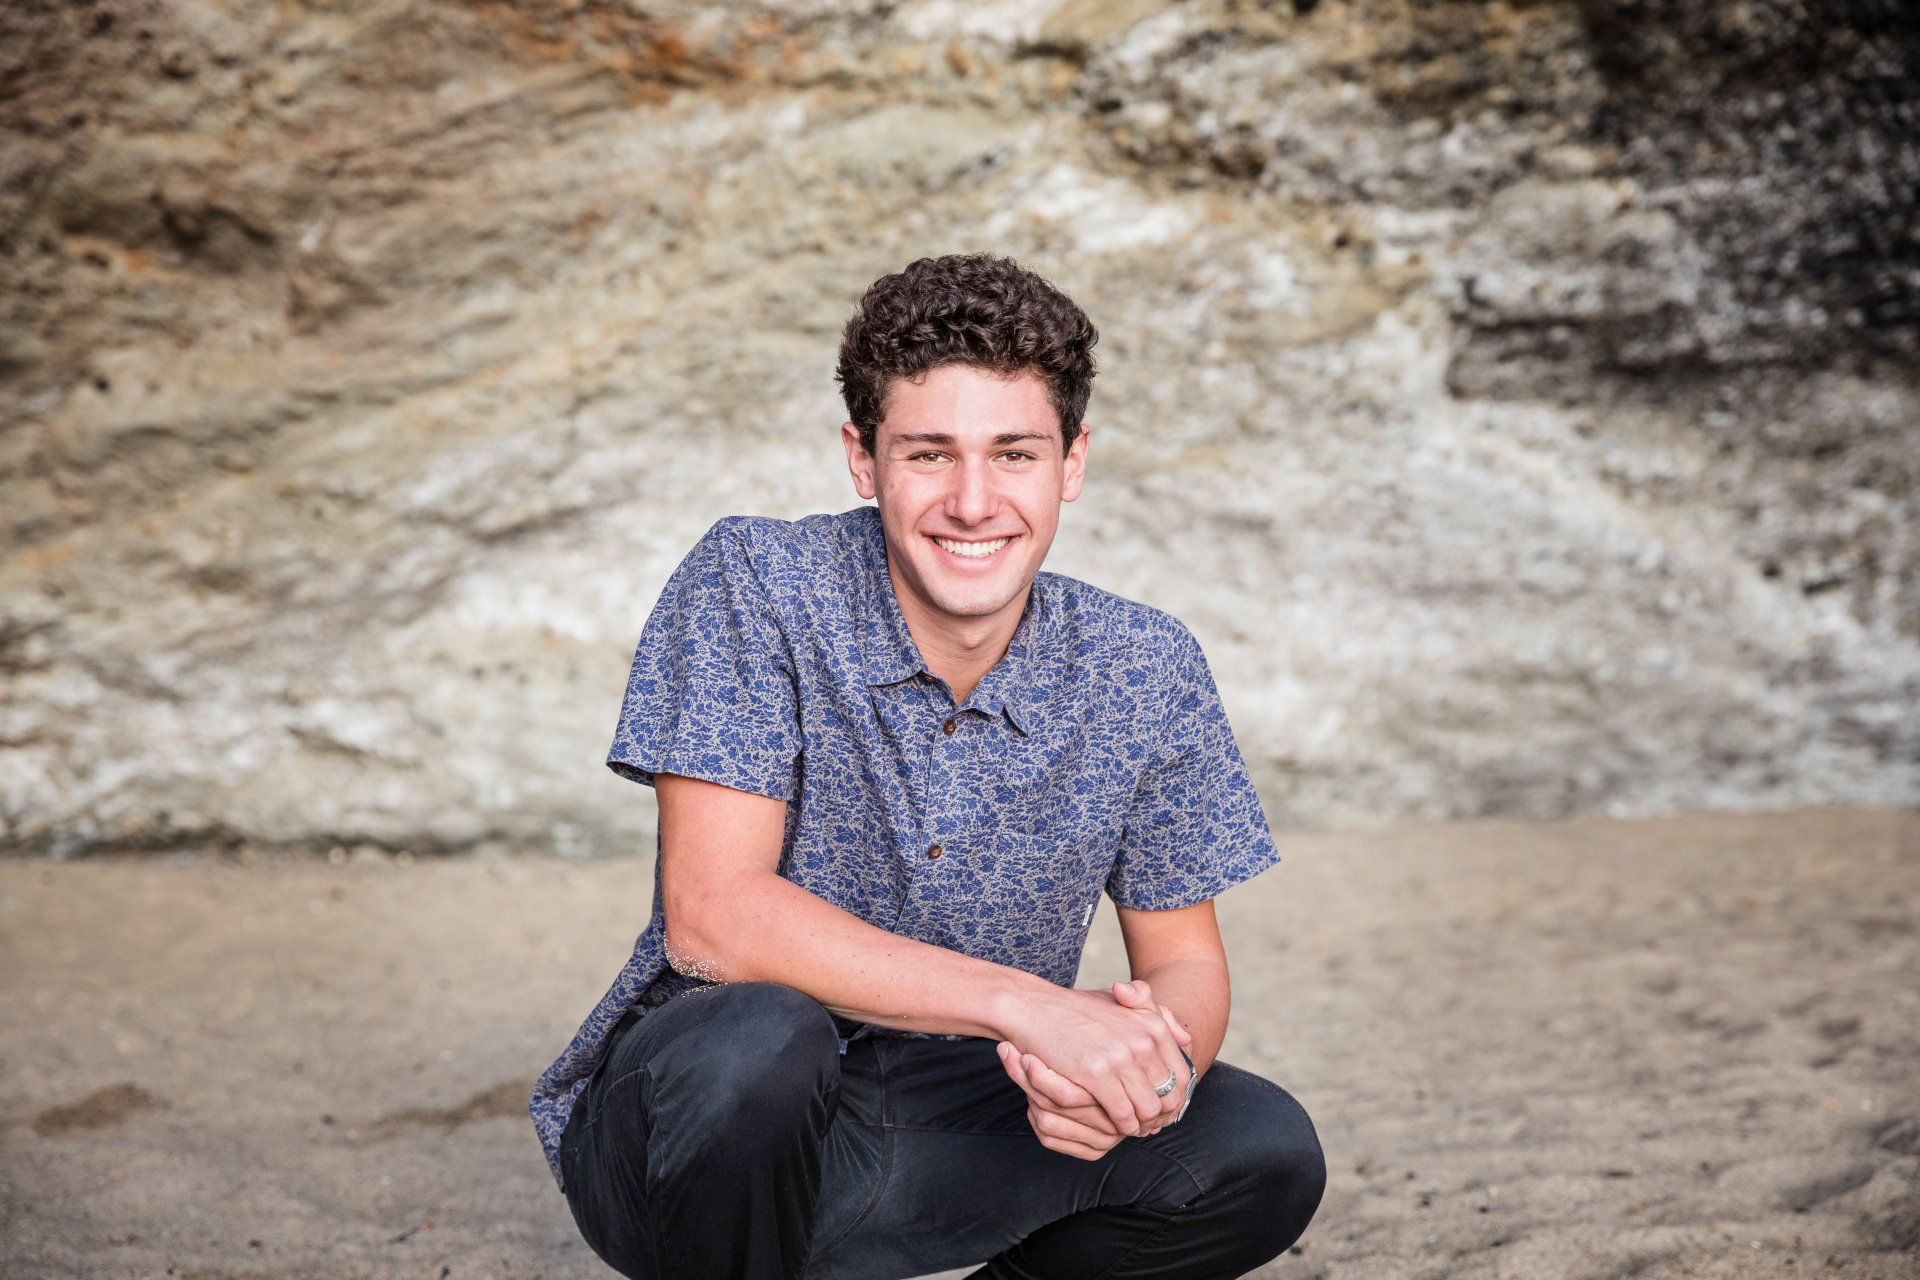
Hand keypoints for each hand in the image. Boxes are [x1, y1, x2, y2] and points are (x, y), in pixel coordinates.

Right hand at [995, 978, 1193, 1153]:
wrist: (1036, 1008)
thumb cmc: (1079, 1010)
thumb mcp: (1124, 1004)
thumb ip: (1158, 1017)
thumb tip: (1186, 1039)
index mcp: (1152, 1024)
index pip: (1182, 1074)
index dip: (1176, 1097)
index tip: (1165, 1108)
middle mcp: (1142, 1039)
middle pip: (1169, 1095)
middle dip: (1162, 1114)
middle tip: (1151, 1124)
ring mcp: (1120, 1056)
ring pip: (1148, 1109)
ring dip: (1143, 1123)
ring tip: (1134, 1127)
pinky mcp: (1096, 1073)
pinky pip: (1122, 1113)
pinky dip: (1122, 1125)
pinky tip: (1115, 1126)